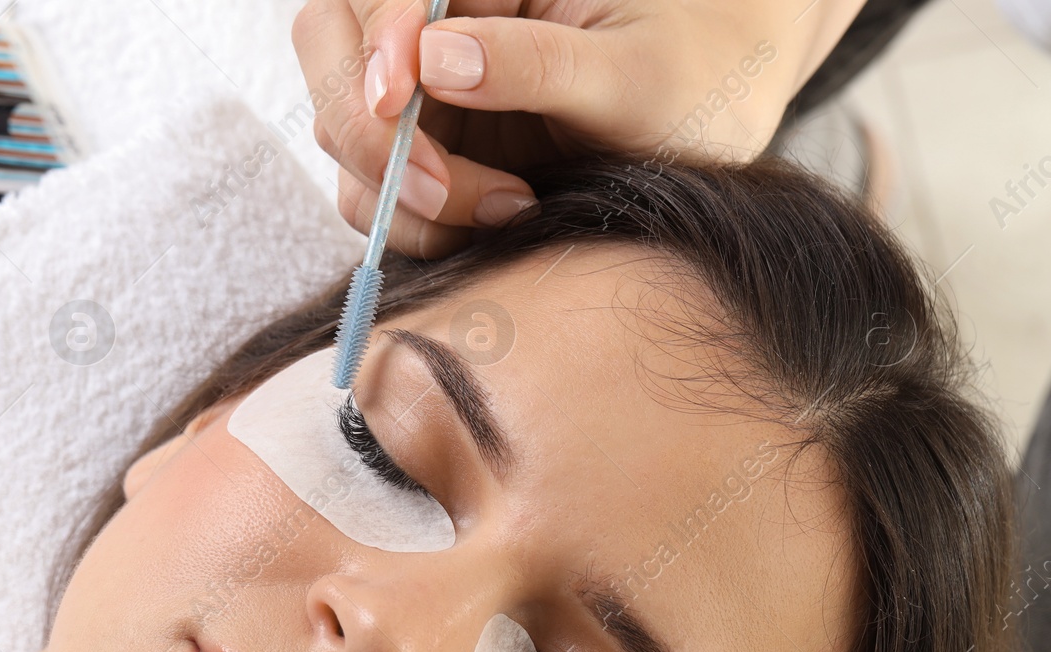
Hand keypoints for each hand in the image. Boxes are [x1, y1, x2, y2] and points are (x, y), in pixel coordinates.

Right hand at [293, 0, 867, 257]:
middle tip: (439, 188)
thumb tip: (433, 59)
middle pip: (329, 52)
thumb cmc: (697, 78)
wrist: (720, 130)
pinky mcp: (430, 158)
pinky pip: (376, 195)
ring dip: (401, 192)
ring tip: (509, 207)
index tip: (394, 102)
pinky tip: (500, 219)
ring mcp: (426, 96)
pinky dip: (416, 224)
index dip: (371, 45)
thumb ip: (536, 63)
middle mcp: (439, 28)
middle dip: (365, 131)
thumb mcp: (635, 76)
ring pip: (345, 137)